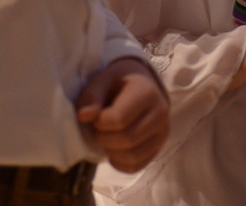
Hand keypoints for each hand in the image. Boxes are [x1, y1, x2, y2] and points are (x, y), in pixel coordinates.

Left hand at [76, 57, 169, 172]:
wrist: (142, 85)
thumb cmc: (120, 82)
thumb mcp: (103, 80)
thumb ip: (91, 97)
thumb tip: (83, 117)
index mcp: (147, 93)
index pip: (119, 120)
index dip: (100, 123)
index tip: (96, 116)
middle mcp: (160, 114)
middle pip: (127, 139)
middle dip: (104, 138)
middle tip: (98, 128)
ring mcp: (162, 133)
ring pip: (132, 156)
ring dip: (111, 151)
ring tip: (107, 137)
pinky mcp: (159, 147)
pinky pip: (136, 166)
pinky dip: (120, 163)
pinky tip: (114, 149)